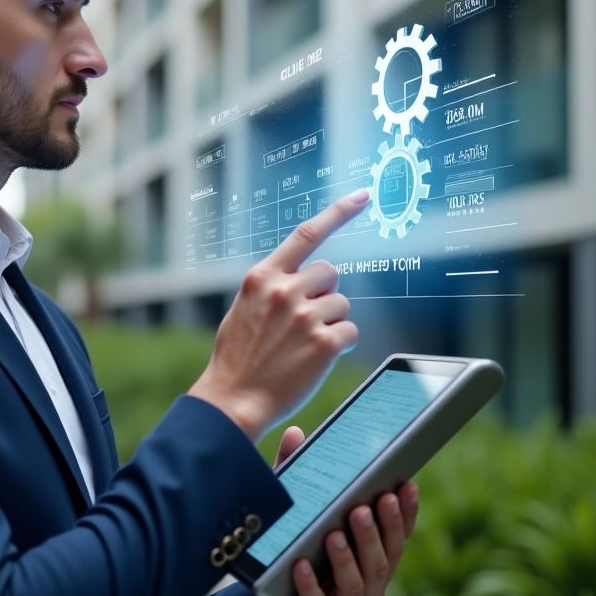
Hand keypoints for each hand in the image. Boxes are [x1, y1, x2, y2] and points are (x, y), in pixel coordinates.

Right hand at [188, 190, 370, 442]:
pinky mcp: (323, 343)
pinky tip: (314, 359)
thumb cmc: (238, 357)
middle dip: (324, 294)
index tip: (363, 196)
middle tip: (303, 322)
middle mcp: (284, 290)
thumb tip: (301, 276)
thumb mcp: (243, 308)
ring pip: (342, 305)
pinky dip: (338, 345)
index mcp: (261, 277)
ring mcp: (304, 316)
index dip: (338, 213)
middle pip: (331, 274)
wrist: (232, 399)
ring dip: (330, 323)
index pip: (306, 235)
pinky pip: (349, 332)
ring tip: (302, 345)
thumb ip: (271, 286)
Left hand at [260, 427, 419, 595]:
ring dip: (348, 558)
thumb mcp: (301, 514)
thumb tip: (295, 432)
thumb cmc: (300, 551)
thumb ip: (300, 476)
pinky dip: (310, 585)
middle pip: (382, 560)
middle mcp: (370, 586)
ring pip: (356, 584)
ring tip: (335, 535)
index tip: (406, 486)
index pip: (399, 536)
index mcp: (375, 559)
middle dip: (377, 532)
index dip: (406, 514)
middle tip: (364, 508)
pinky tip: (301, 566)